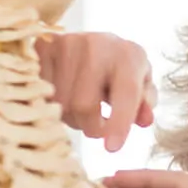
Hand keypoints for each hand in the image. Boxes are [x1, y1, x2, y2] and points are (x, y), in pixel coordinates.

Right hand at [38, 32, 155, 152]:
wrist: (94, 40)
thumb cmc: (122, 68)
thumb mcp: (142, 83)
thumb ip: (145, 104)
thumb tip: (144, 121)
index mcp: (129, 56)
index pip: (125, 94)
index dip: (118, 124)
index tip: (112, 148)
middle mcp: (97, 46)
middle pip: (83, 105)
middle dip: (91, 127)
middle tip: (98, 130)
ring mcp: (66, 44)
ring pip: (60, 103)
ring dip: (73, 118)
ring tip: (84, 110)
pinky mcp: (43, 47)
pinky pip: (43, 93)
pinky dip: (55, 105)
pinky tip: (66, 96)